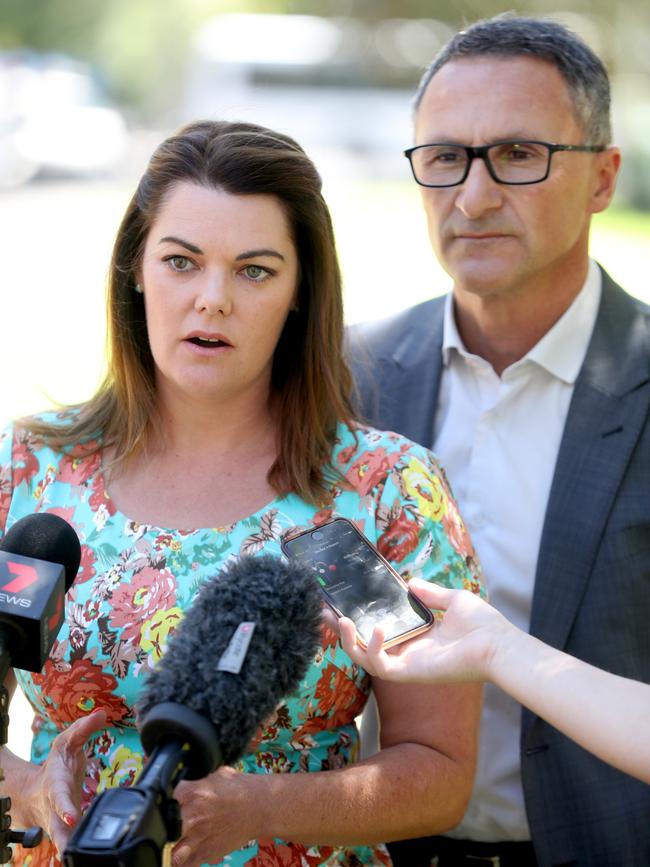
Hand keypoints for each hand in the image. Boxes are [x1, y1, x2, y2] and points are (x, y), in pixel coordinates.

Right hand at [22, 708, 107, 854]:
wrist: (38, 792)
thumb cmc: (56, 765)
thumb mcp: (67, 742)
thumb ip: (83, 728)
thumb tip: (101, 713)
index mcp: (55, 786)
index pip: (60, 796)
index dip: (65, 806)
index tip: (71, 816)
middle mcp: (56, 810)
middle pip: (58, 829)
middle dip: (65, 841)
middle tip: (70, 854)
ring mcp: (60, 826)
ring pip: (64, 844)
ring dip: (72, 851)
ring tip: (82, 862)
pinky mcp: (68, 835)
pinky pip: (73, 846)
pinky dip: (80, 854)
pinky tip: (91, 860)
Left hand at [172, 766, 260, 865]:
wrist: (262, 807)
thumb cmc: (242, 788)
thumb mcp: (218, 775)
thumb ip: (199, 782)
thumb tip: (187, 782)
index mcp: (194, 793)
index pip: (167, 796)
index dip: (167, 797)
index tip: (171, 799)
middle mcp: (193, 816)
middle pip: (166, 826)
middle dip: (169, 824)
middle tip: (173, 821)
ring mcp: (200, 838)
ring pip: (174, 852)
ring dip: (175, 847)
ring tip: (178, 842)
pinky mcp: (208, 853)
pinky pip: (188, 864)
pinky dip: (185, 861)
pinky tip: (188, 852)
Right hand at [339, 580, 512, 684]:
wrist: (498, 644)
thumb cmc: (482, 624)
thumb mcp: (452, 600)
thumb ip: (430, 594)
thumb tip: (410, 582)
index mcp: (417, 637)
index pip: (381, 631)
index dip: (360, 619)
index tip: (343, 603)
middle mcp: (408, 652)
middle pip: (365, 646)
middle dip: (343, 633)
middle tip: (327, 613)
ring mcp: (407, 664)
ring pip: (365, 659)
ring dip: (349, 641)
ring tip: (341, 620)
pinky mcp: (410, 673)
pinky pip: (380, 665)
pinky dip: (372, 648)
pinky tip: (374, 628)